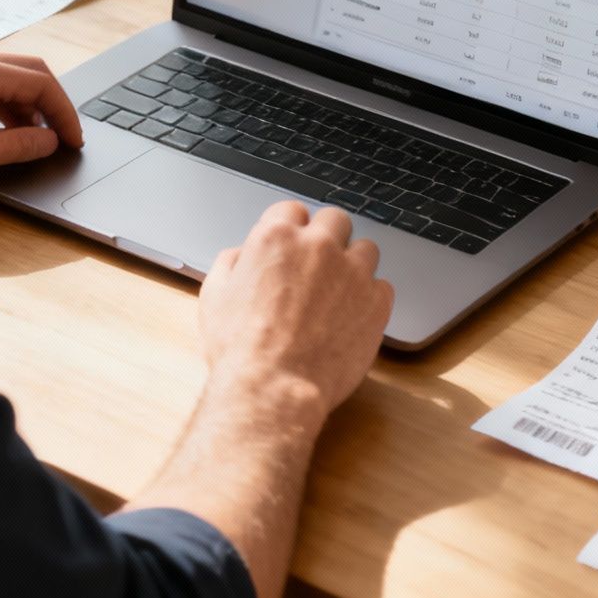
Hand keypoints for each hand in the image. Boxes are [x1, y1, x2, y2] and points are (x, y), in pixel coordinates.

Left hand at [0, 47, 84, 184]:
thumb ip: (16, 146)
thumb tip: (47, 141)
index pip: (41, 82)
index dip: (64, 112)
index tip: (73, 138)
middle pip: (27, 71)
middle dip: (49, 103)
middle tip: (61, 134)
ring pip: (3, 75)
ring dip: (24, 104)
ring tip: (32, 139)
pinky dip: (0, 102)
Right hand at [197, 201, 392, 419]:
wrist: (274, 387)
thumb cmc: (240, 347)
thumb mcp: (215, 295)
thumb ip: (231, 263)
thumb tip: (242, 256)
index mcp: (276, 238)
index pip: (292, 209)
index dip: (291, 228)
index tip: (292, 245)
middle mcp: (318, 246)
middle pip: (335, 220)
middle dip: (327, 237)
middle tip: (318, 265)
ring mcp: (352, 272)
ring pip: (366, 249)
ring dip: (353, 264)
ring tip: (339, 292)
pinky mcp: (376, 302)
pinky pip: (382, 286)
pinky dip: (370, 297)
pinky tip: (352, 315)